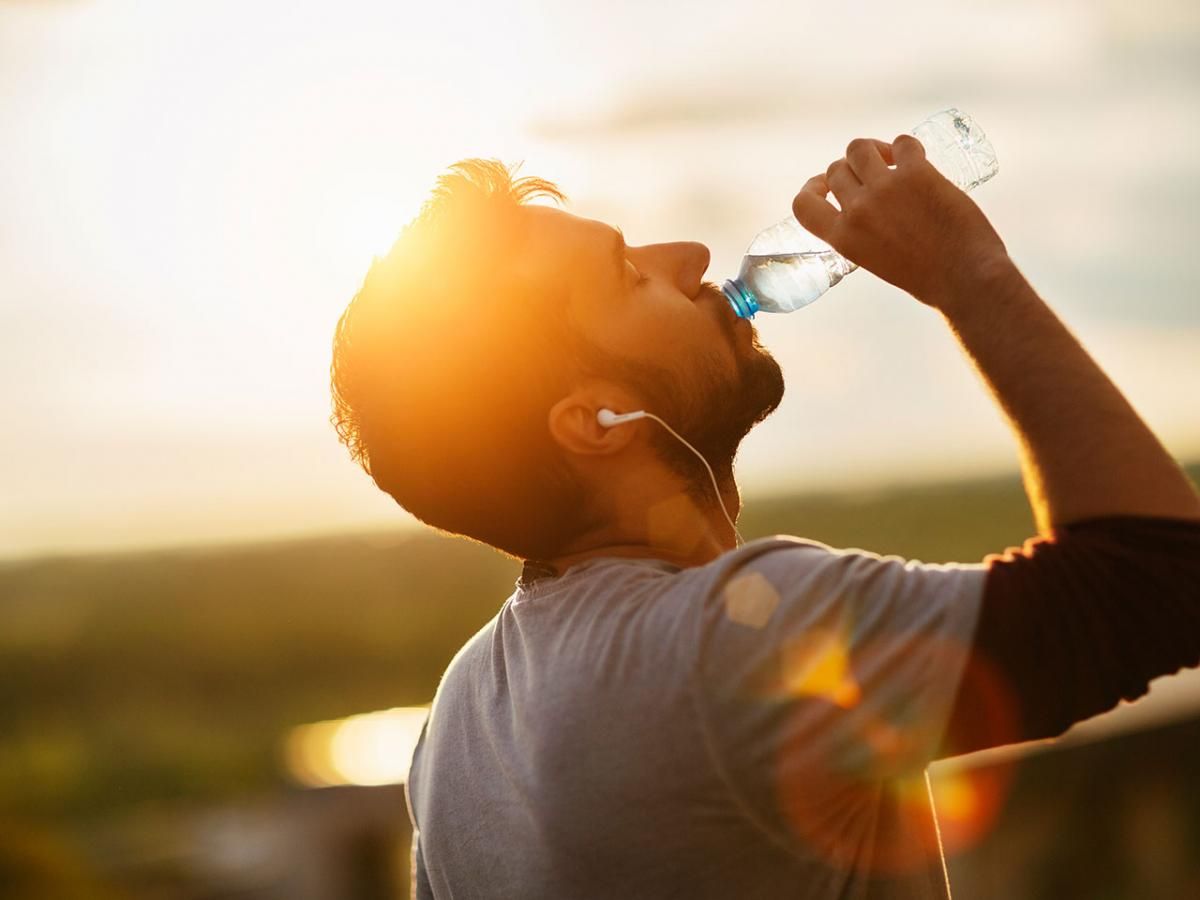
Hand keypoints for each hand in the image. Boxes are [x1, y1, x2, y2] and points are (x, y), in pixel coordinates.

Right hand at [792, 135, 1010, 310]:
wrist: (965, 278)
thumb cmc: (927, 278)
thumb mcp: (874, 259)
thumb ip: (861, 233)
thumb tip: (865, 209)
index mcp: (843, 238)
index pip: (804, 204)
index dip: (811, 187)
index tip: (823, 183)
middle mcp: (857, 210)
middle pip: (836, 169)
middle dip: (851, 168)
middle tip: (872, 173)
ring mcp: (885, 188)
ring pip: (860, 148)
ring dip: (872, 150)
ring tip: (890, 159)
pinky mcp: (917, 172)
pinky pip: (902, 143)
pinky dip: (906, 147)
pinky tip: (916, 158)